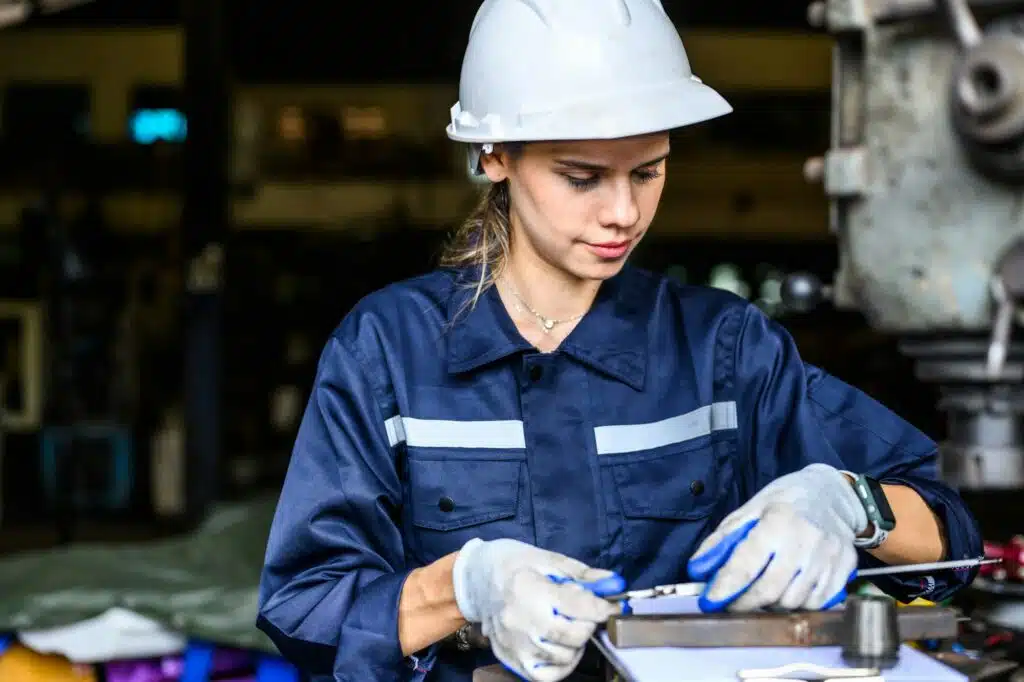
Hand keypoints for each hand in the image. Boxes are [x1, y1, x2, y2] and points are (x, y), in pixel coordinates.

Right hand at [452, 538, 623, 681]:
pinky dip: (561, 664)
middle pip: (575, 635)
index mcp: (529, 589)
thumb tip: (614, 584)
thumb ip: (582, 574)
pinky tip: (560, 646)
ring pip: (564, 657)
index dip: (602, 607)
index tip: (610, 605)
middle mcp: (520, 621)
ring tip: (567, 624)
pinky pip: (547, 675)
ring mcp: (514, 644)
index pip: (580, 606)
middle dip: (588, 623)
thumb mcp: (547, 559)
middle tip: (584, 612)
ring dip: (576, 643)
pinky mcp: (510, 659)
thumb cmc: (512, 564)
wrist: (475, 579)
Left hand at [687, 463, 867, 611]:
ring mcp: (829, 557)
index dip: (725, 588)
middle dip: (744, 603)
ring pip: (793, 602)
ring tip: (763, 591)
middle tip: (731, 603)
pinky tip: (789, 590)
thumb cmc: (787, 500)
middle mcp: (806, 541)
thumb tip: (699, 568)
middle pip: (769, 591)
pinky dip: (799, 604)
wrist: (835, 494)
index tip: (710, 601)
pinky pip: (818, 603)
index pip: (747, 565)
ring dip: (773, 604)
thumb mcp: (750, 509)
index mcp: (778, 521)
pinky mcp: (845, 569)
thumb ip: (723, 539)